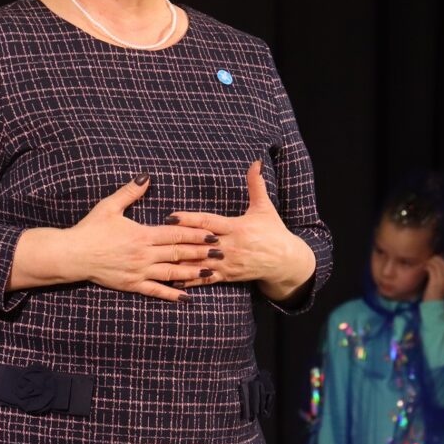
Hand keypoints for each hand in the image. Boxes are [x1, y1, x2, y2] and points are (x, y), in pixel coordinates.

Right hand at [65, 173, 221, 301]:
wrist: (73, 255)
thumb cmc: (90, 229)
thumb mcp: (109, 206)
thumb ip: (130, 192)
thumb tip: (146, 176)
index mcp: (142, 234)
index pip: (176, 234)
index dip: (197, 234)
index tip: (214, 234)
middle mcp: (144, 254)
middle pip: (179, 253)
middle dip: (202, 253)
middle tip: (222, 253)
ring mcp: (139, 271)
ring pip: (172, 273)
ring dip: (193, 273)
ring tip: (211, 273)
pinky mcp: (132, 285)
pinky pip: (156, 291)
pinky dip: (173, 294)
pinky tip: (187, 296)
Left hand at [170, 160, 315, 298]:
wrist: (286, 261)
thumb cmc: (274, 231)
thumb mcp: (265, 207)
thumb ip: (256, 185)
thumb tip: (256, 162)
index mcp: (237, 228)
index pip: (209, 222)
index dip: (189, 219)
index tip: (172, 216)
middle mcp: (231, 246)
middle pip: (200, 243)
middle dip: (179, 241)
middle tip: (157, 238)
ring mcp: (229, 262)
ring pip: (201, 262)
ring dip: (181, 262)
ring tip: (160, 260)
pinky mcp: (229, 275)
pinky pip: (207, 279)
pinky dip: (191, 280)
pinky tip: (174, 281)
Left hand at [423, 255, 443, 301]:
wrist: (433, 307)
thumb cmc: (433, 293)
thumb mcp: (439, 283)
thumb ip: (439, 274)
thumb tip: (435, 262)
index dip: (439, 258)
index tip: (432, 258)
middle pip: (443, 262)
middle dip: (434, 258)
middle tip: (427, 260)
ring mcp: (442, 281)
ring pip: (437, 264)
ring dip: (430, 261)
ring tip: (425, 263)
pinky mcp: (435, 283)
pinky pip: (432, 269)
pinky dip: (427, 266)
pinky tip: (424, 268)